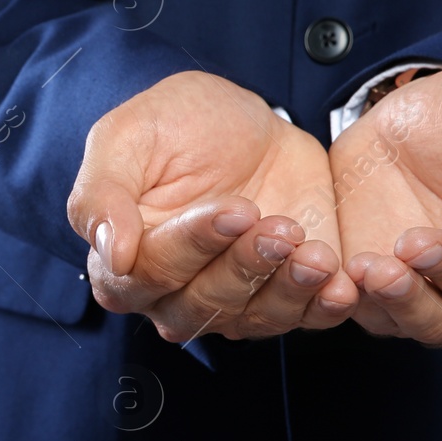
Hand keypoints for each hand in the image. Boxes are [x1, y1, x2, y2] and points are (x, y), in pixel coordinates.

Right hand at [67, 71, 357, 340]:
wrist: (249, 121)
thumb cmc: (179, 124)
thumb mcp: (127, 136)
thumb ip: (102, 193)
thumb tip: (111, 254)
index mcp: (123, 261)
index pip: (150, 274)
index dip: (193, 246)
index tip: (233, 209)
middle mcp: (172, 293)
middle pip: (202, 305)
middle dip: (246, 265)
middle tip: (277, 226)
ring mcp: (231, 301)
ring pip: (253, 318)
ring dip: (288, 288)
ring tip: (315, 252)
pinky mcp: (284, 296)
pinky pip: (302, 319)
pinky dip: (322, 307)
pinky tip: (339, 285)